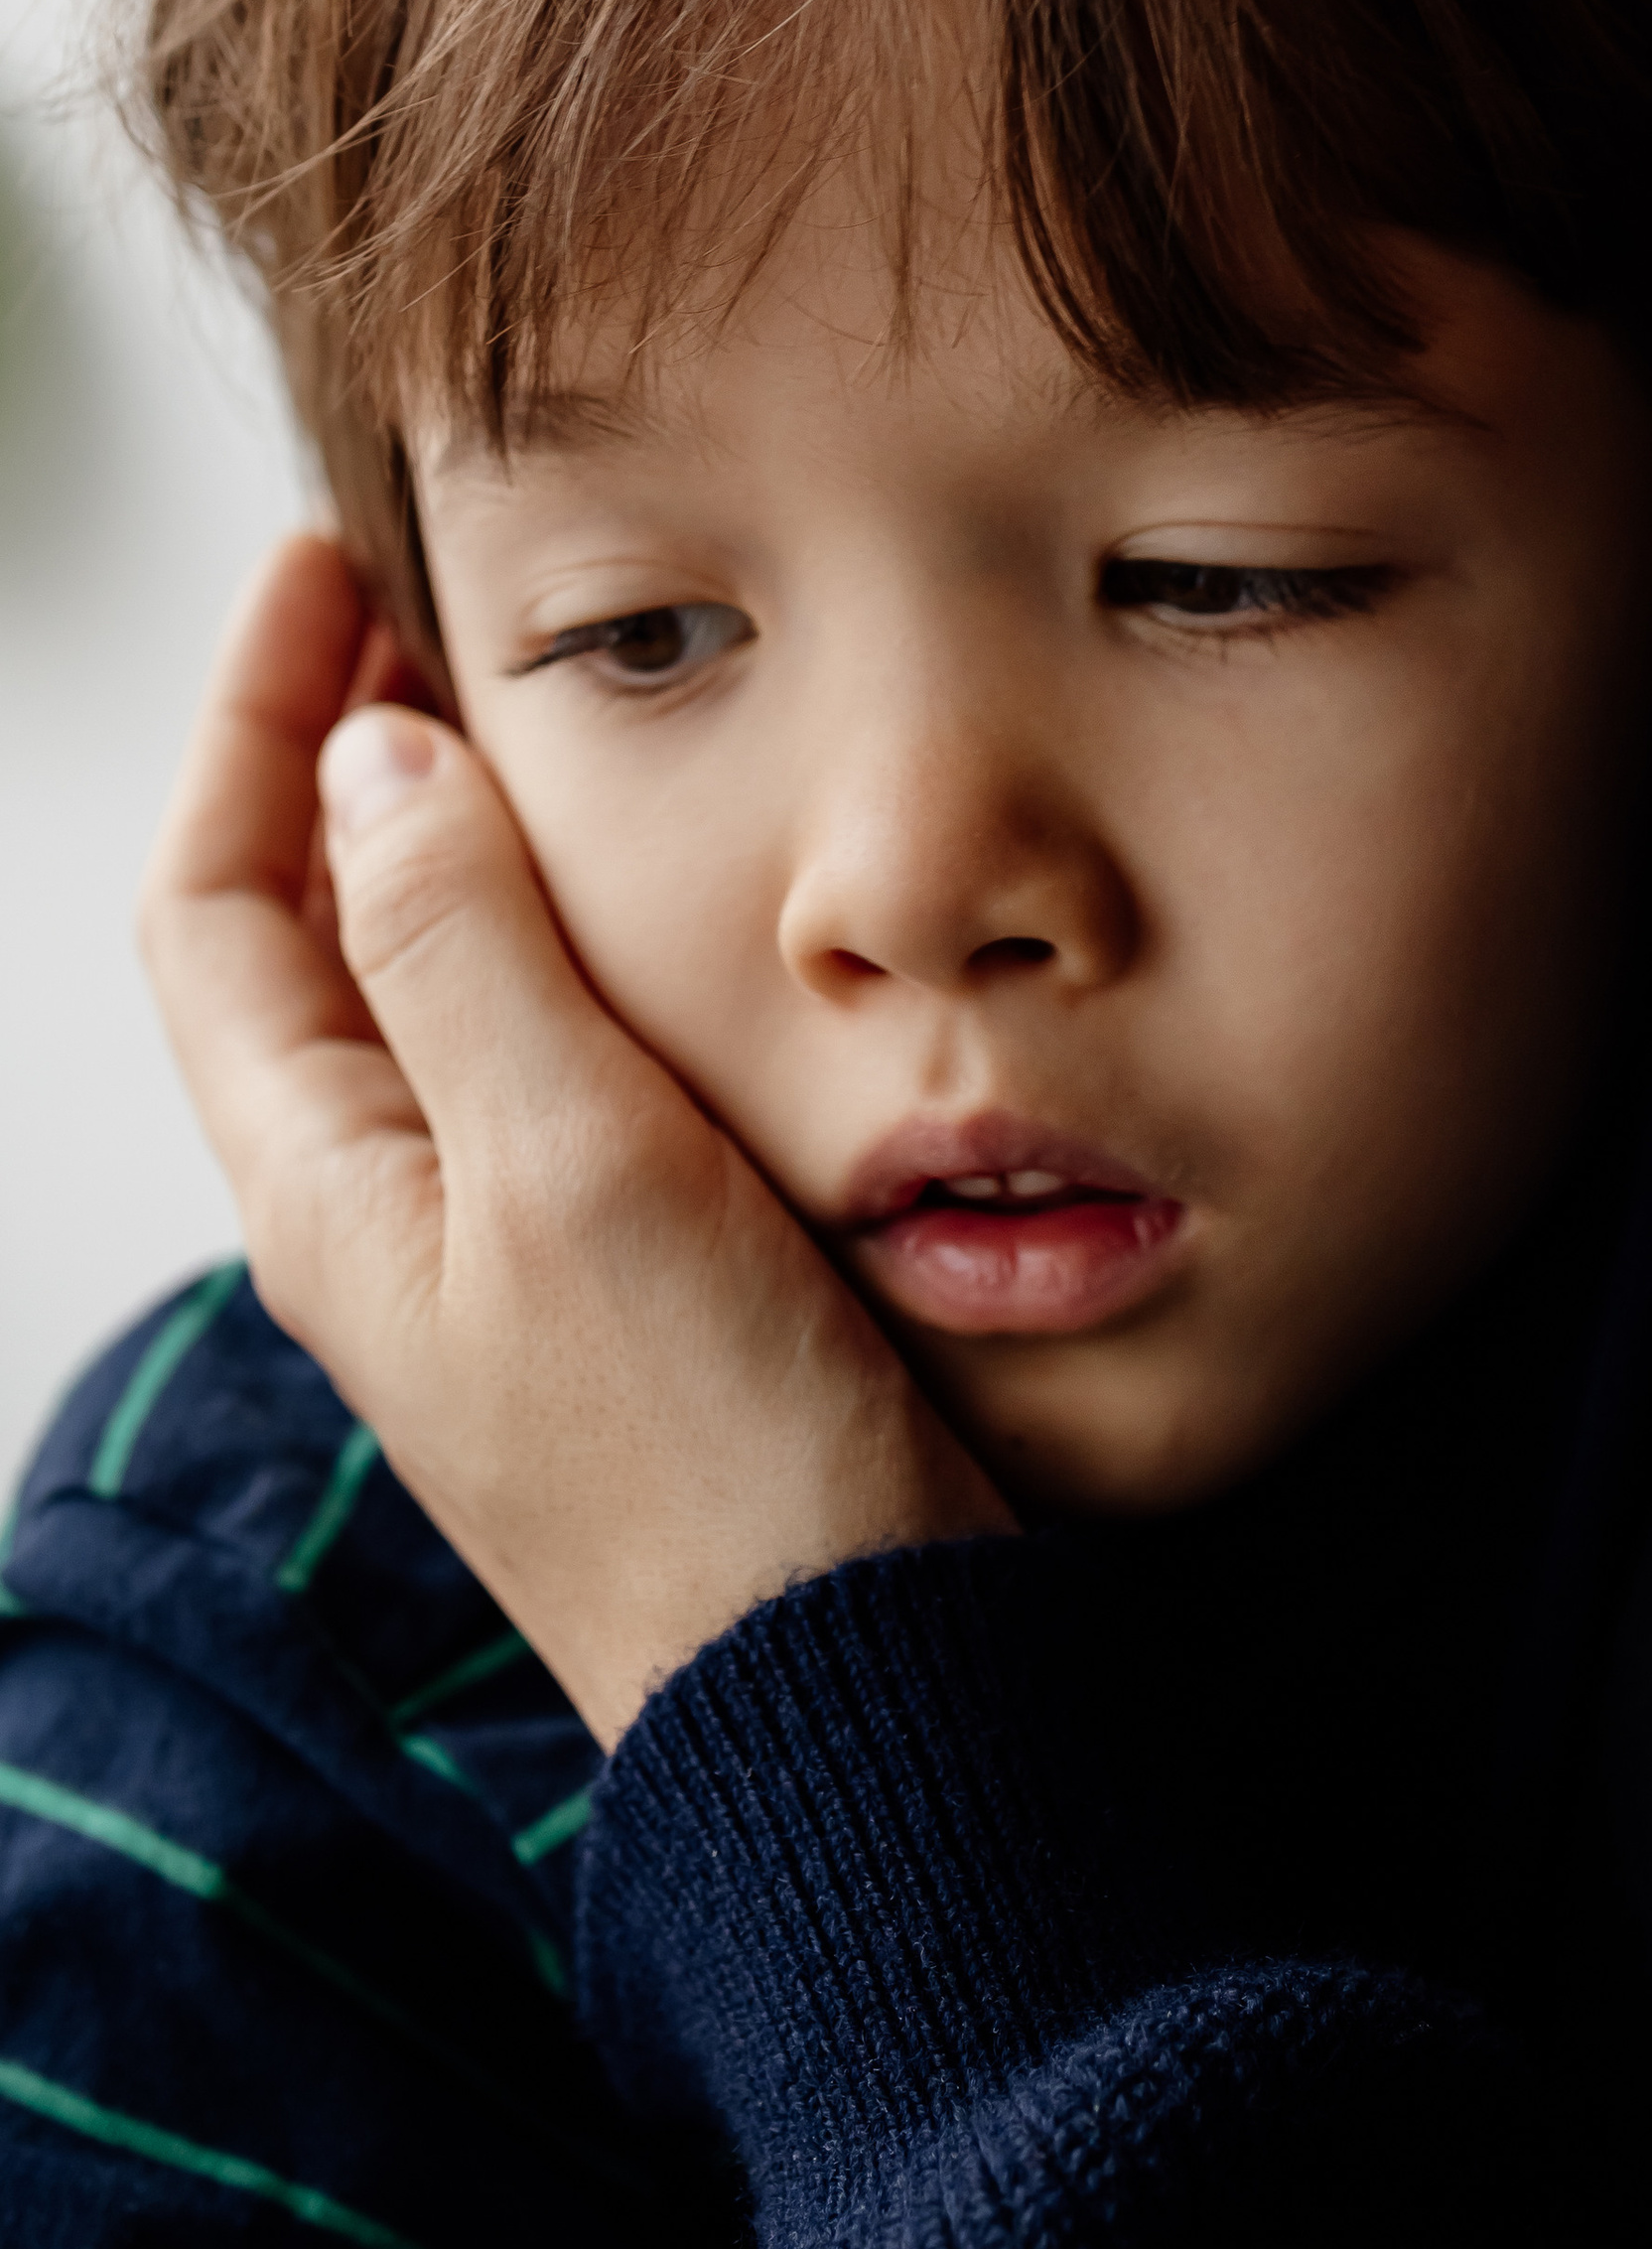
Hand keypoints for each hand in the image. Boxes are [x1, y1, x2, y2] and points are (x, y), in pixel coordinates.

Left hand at [141, 535, 1011, 1744]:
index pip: (213, 908)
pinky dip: (548, 933)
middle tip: (424, 602)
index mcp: (331, 1184)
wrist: (842, 1683)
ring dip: (444, 835)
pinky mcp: (615, 1279)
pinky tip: (639, 899)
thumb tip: (370, 757)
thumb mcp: (570, 1162)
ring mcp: (498, 1251)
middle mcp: (388, 1213)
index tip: (328, 565)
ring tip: (524, 707)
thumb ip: (462, 949)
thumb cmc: (707, 1458)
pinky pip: (530, 1058)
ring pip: (421, 990)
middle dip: (333, 756)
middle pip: (298, 939)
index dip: (252, 723)